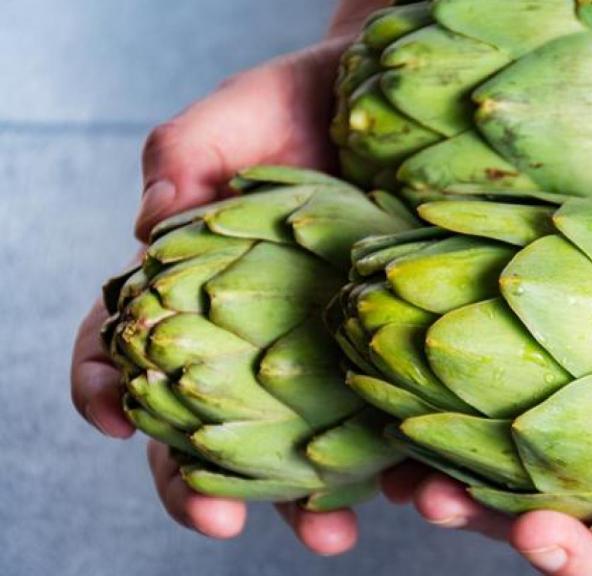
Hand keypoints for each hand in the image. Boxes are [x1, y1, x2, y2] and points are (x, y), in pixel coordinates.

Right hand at [69, 34, 360, 554]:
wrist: (401, 101)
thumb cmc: (304, 104)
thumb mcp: (239, 114)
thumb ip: (182, 156)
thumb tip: (149, 224)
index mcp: (192, 294)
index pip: (127, 352)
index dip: (107, 389)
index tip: (117, 416)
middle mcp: (253, 341)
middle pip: (210, 432)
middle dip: (204, 485)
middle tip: (220, 518)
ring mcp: (327, 358)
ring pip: (304, 453)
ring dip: (307, 505)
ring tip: (328, 533)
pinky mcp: (397, 361)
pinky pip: (395, 425)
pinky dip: (401, 466)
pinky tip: (417, 487)